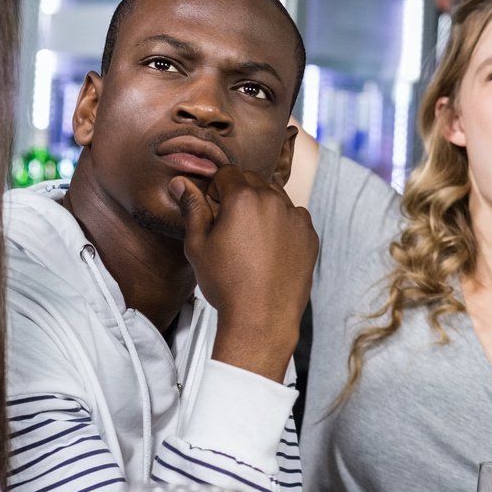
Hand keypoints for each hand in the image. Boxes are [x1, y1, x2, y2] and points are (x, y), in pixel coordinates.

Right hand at [170, 165, 318, 381]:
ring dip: (262, 207)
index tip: (213, 210)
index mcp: (244, 198)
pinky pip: (294, 217)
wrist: (262, 318)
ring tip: (250, 239)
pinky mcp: (310, 235)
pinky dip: (282, 224)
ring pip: (276, 197)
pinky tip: (270, 249)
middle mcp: (275, 201)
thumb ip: (192, 208)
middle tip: (229, 226)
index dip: (216, 189)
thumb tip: (181, 182)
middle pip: (253, 181)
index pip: (227, 173)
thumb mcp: (198, 245)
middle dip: (239, 195)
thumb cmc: (226, 283)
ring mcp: (296, 218)